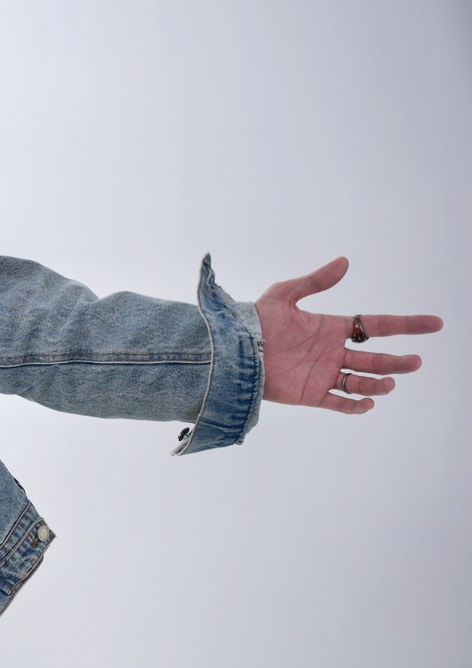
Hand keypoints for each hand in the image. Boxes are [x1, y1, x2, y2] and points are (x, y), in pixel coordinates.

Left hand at [255, 257, 442, 413]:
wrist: (232, 350)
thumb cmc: (255, 320)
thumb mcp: (284, 295)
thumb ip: (315, 281)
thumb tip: (345, 261)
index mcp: (332, 328)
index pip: (377, 326)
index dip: (407, 324)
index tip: (434, 323)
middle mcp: (333, 352)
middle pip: (375, 359)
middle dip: (397, 362)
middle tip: (415, 362)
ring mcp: (323, 374)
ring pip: (361, 382)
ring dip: (378, 384)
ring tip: (390, 384)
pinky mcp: (309, 394)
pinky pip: (338, 403)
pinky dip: (354, 406)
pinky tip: (366, 404)